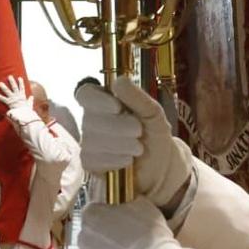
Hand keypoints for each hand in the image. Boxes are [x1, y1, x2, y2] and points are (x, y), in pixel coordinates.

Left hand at [0, 76, 35, 122]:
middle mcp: (17, 96)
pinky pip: (3, 99)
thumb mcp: (30, 105)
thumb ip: (30, 100)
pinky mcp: (9, 102)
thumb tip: (32, 97)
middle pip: (14, 87)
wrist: (24, 115)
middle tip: (9, 76)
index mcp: (22, 96)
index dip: (21, 82)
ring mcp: (13, 98)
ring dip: (3, 87)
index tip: (19, 77)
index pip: (22, 88)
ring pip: (7, 91)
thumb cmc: (27, 111)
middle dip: (12, 81)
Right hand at [75, 76, 190, 207]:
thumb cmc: (155, 135)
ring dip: (119, 144)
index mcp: (105, 101)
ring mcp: (88, 141)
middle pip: (90, 118)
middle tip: (139, 131)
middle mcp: (92, 119)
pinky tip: (128, 160)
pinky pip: (93, 158)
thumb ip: (137, 97)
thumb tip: (119, 80)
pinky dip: (114, 159)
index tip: (117, 106)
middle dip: (118, 126)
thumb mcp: (153, 113)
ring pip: (92, 140)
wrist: (161, 167)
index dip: (98, 100)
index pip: (86, 94)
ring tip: (138, 148)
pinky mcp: (89, 162)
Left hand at [77, 199, 173, 248]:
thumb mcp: (145, 207)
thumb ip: (131, 203)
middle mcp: (82, 236)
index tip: (122, 221)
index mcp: (91, 214)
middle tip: (126, 242)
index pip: (95, 210)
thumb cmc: (149, 236)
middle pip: (92, 233)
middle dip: (105, 236)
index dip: (109, 216)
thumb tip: (131, 204)